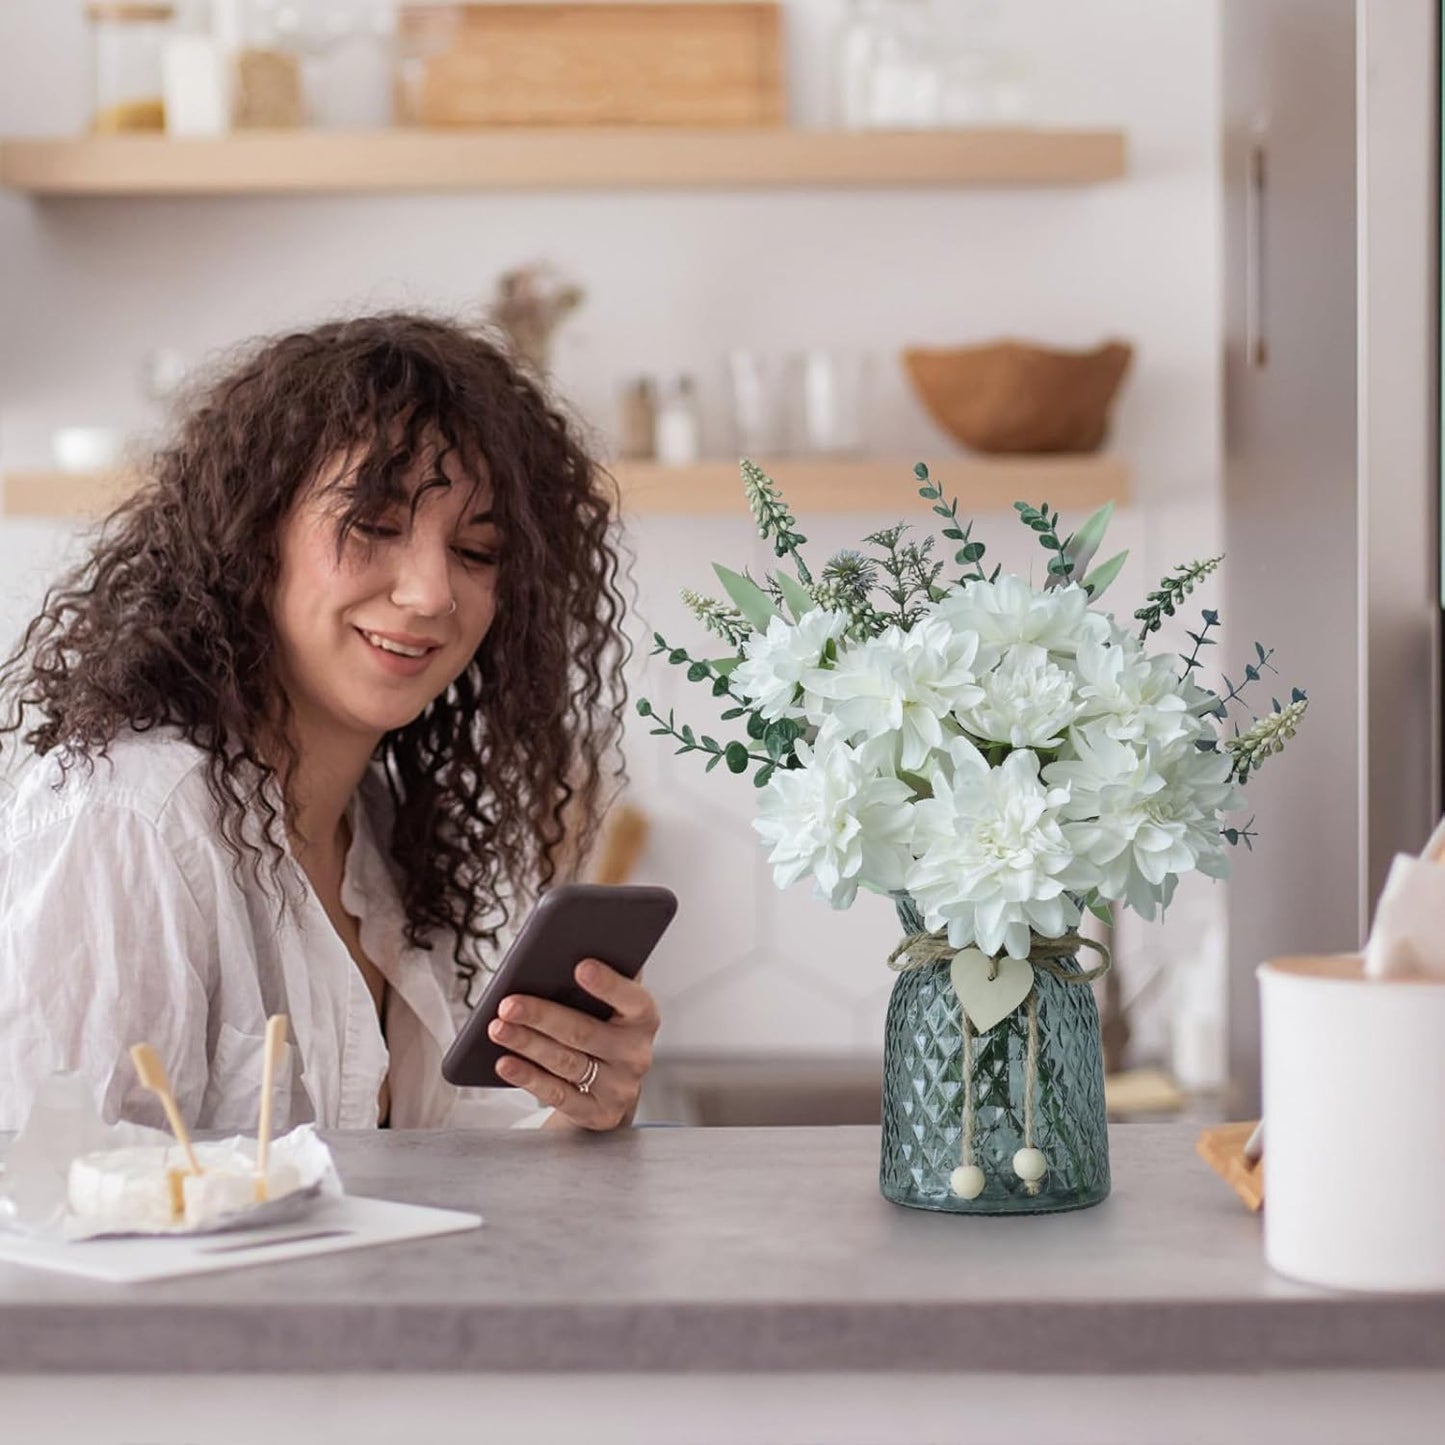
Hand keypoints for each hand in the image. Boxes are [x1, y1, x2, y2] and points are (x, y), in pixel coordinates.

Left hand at [487, 959, 659, 1130]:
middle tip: (509, 1004)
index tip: (580, 966)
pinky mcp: (597, 1113)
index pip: (632, 999)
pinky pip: (557, 1095)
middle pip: (584, 1032)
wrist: (611, 1087)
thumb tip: (563, 951)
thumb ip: (601, 980)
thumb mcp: (611, 1005)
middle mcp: (635, 1054)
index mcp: (643, 1018)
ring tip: (497, 1028)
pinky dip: (528, 1077)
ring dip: (527, 1044)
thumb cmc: (603, 1030)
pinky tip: (505, 1062)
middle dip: (542, 1016)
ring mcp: (618, 1087)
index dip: (608, 984)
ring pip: (565, 1062)